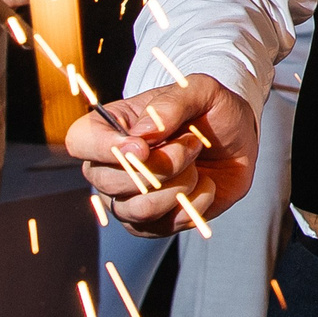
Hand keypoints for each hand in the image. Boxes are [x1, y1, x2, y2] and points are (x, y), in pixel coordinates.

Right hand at [66, 74, 257, 234]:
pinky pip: (165, 226)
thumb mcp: (199, 90)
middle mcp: (108, 167)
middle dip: (164, 163)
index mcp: (109, 126)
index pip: (80, 140)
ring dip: (180, 184)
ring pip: (139, 208)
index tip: (144, 146)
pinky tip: (204, 183)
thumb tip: (142, 134)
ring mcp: (127, 199)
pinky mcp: (151, 224)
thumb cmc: (209, 109)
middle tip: (192, 141)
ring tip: (196, 162)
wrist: (237, 138)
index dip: (105, 148)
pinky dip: (194, 203)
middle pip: (111, 181)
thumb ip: (171, 104)